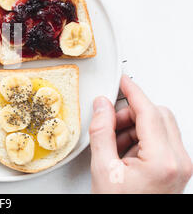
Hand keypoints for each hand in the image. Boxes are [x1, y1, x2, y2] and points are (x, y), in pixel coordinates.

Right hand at [89, 75, 191, 192]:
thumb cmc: (120, 205)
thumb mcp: (103, 169)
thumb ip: (101, 132)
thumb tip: (102, 106)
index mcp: (164, 160)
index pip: (149, 112)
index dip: (133, 92)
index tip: (123, 81)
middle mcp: (179, 161)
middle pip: (159, 115)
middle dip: (132, 113)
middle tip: (111, 120)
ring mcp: (180, 165)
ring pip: (161, 126)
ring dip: (135, 126)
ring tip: (114, 143)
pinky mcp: (176, 169)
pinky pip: (161, 140)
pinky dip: (141, 139)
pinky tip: (123, 152)